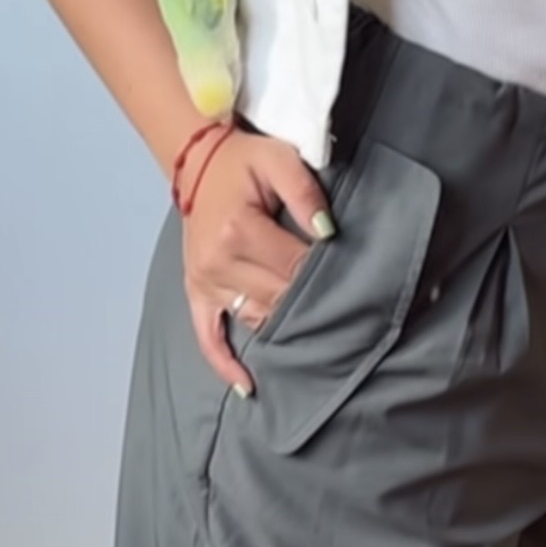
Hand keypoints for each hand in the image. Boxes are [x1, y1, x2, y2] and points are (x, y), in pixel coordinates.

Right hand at [180, 129, 332, 394]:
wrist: (196, 161)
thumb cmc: (244, 161)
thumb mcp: (280, 160)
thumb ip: (306, 193)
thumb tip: (327, 233)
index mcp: (239, 231)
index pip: (294, 267)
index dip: (323, 274)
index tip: (349, 278)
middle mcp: (218, 263)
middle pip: (277, 299)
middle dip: (310, 304)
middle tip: (342, 312)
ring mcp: (204, 281)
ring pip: (254, 319)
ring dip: (283, 331)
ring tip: (315, 344)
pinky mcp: (195, 292)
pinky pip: (206, 336)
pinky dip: (224, 363)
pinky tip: (246, 386)